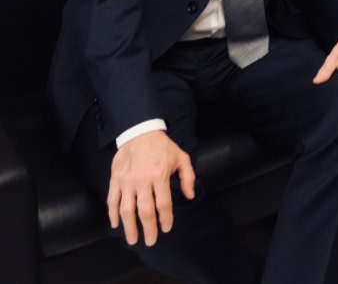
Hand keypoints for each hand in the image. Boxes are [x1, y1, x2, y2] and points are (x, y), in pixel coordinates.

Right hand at [107, 130, 195, 245]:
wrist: (140, 132)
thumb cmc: (162, 147)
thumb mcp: (181, 158)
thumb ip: (188, 177)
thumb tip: (190, 196)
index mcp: (159, 176)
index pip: (163, 204)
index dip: (165, 219)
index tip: (166, 229)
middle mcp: (142, 180)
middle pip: (145, 210)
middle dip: (148, 229)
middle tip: (150, 241)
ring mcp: (126, 181)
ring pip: (126, 209)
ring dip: (129, 226)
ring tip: (132, 239)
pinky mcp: (115, 179)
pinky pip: (112, 200)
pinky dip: (112, 213)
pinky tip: (115, 224)